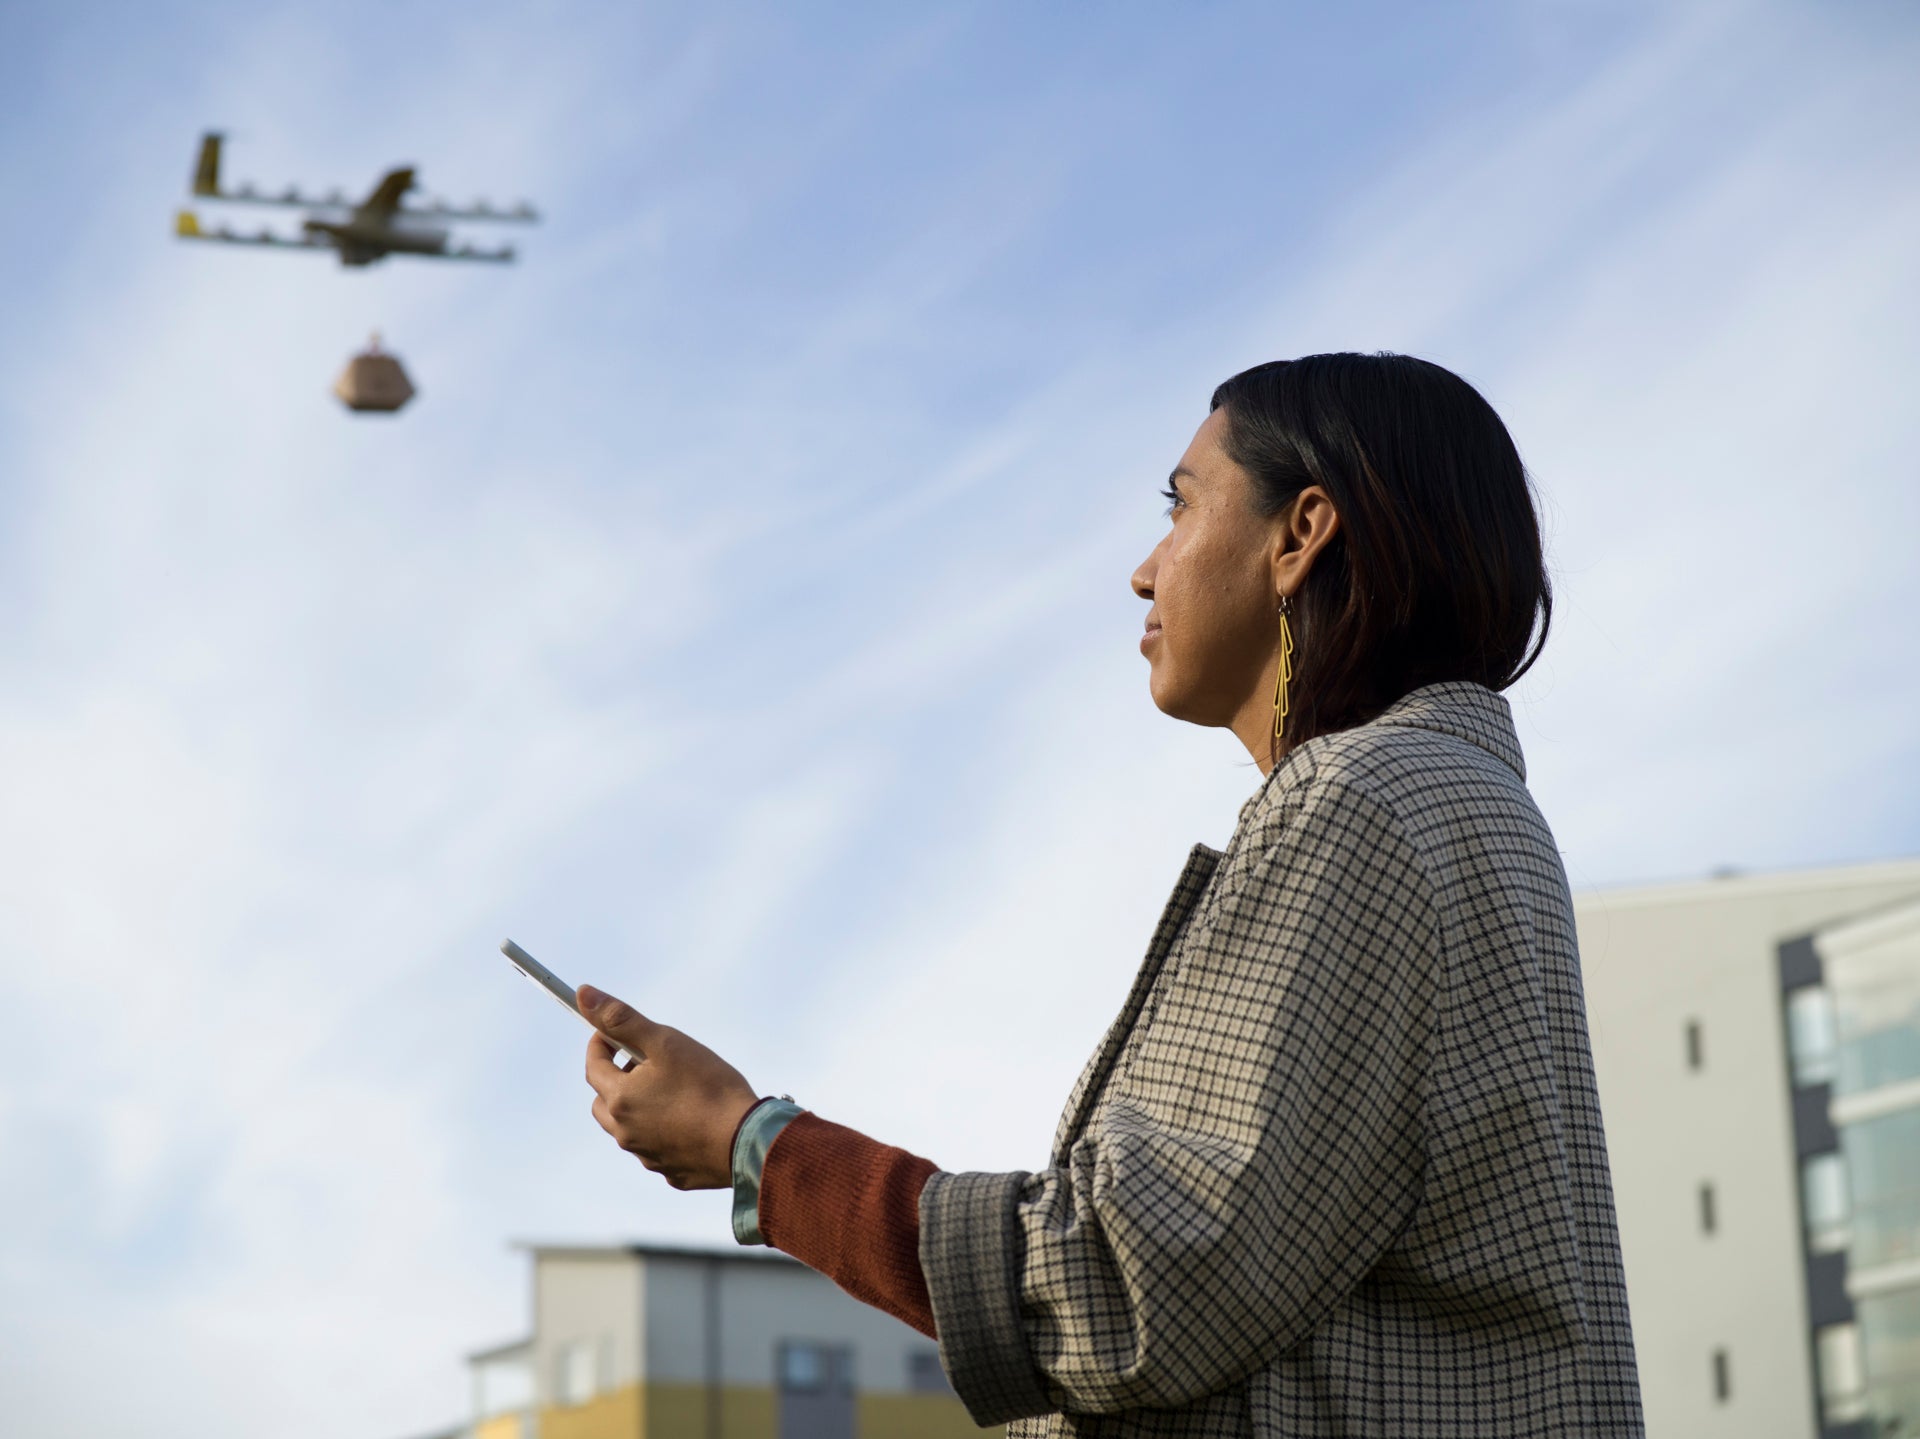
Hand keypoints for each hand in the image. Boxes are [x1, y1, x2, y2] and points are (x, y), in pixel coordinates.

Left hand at [579, 984, 759, 1189]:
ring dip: (636, 1108)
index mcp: (620, 1099)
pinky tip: (688, 1121)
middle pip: (604, 1102)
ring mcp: (648, 1156)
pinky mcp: (672, 1172)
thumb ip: (622, 1019)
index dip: (600, 1044)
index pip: (594, 1066)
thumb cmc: (708, 1087)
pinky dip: (661, 1132)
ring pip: (628, 1128)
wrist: (746, 1141)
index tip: (612, 1034)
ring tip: (666, 1092)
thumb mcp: (665, 1042)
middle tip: (643, 1064)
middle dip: (616, 1079)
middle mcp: (626, 1132)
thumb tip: (583, 994)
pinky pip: (655, 1148)